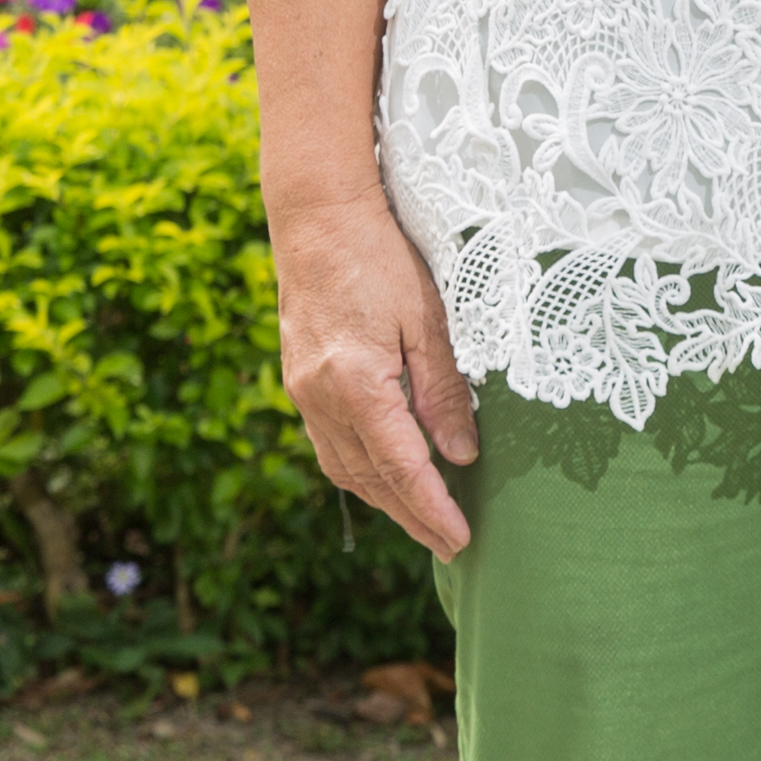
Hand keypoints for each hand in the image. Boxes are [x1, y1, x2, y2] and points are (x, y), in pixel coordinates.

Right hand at [269, 188, 477, 552]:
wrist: (317, 214)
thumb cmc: (379, 254)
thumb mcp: (427, 317)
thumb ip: (443, 390)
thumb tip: (462, 453)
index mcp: (356, 382)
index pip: (401, 468)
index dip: (433, 509)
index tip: (460, 540)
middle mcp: (320, 397)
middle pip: (369, 480)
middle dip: (410, 517)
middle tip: (450, 546)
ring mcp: (303, 392)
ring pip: (343, 469)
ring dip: (383, 500)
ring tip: (422, 519)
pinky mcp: (298, 380)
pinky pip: (329, 444)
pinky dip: (360, 469)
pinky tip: (384, 473)